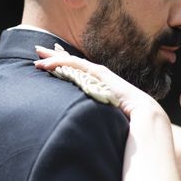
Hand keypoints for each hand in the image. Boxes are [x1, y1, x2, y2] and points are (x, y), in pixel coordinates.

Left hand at [34, 45, 163, 117]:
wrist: (143, 115)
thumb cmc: (126, 120)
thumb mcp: (103, 116)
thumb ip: (93, 117)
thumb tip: (80, 130)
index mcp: (97, 84)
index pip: (76, 71)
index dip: (62, 66)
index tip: (47, 65)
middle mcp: (96, 75)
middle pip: (71, 62)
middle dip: (55, 55)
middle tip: (38, 50)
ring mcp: (97, 72)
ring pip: (70, 61)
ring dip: (53, 57)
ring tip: (38, 54)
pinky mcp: (97, 72)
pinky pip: (74, 64)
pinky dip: (60, 62)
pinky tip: (47, 64)